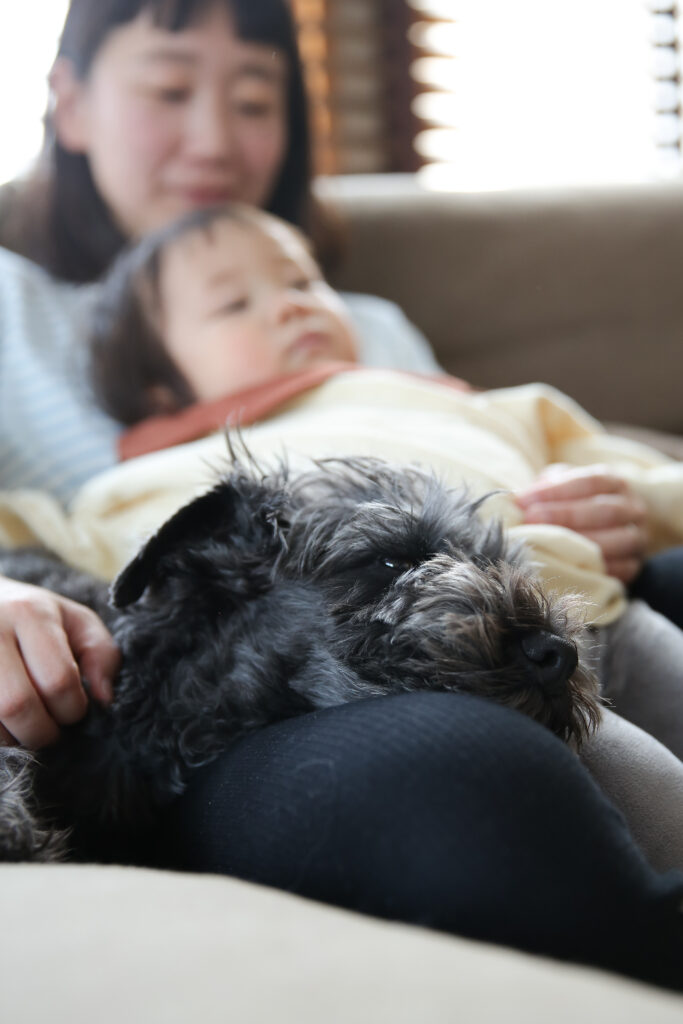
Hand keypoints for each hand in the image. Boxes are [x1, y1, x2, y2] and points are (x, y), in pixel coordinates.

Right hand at [0, 577, 119, 748]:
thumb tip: (104, 699)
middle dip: (41, 731)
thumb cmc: (32, 616)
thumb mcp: (75, 620)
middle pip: (18, 704)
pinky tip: (4, 723)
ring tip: (23, 726)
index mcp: (29, 613)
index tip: (73, 710)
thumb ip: (102, 654)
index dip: (73, 709)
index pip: (58, 680)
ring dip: (13, 738)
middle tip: (49, 729)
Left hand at [515, 465, 647, 584]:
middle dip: (566, 516)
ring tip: (547, 546)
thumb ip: (546, 488)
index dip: (556, 490)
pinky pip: (621, 570)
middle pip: (604, 510)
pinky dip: (596, 570)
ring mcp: (638, 537)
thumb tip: (518, 500)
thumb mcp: (562, 486)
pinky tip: (568, 568)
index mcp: (614, 483)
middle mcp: (632, 508)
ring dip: (580, 545)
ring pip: (618, 540)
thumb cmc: (575, 504)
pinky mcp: (635, 566)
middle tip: (531, 520)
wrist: (609, 528)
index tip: (524, 500)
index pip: (590, 482)